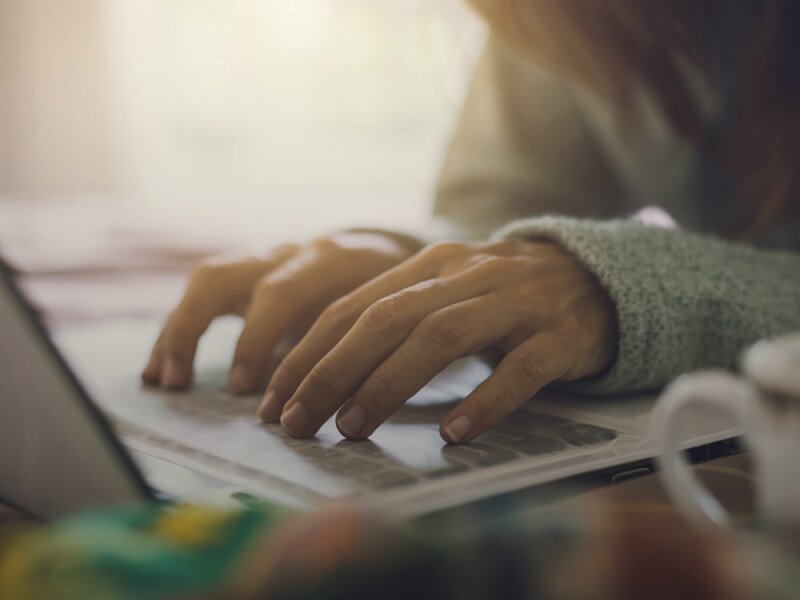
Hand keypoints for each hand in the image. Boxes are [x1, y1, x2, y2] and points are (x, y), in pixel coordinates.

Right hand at [141, 231, 420, 392]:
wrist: (396, 250)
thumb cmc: (399, 294)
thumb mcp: (397, 315)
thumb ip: (370, 346)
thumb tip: (342, 404)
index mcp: (333, 260)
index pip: (282, 292)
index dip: (257, 339)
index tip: (241, 389)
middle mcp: (292, 253)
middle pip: (225, 276)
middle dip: (193, 329)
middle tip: (176, 384)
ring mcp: (269, 257)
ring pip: (210, 279)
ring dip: (178, 330)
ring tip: (160, 379)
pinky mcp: (257, 270)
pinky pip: (209, 293)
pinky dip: (184, 328)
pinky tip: (166, 366)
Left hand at [263, 239, 616, 442]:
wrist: (596, 277)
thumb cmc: (505, 296)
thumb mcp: (447, 291)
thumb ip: (396, 317)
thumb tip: (325, 370)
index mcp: (430, 265)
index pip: (354, 306)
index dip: (309, 353)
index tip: (274, 400)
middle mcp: (467, 276)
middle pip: (386, 319)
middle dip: (332, 371)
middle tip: (296, 422)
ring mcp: (516, 303)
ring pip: (441, 337)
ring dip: (390, 383)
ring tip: (352, 427)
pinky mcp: (559, 336)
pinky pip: (520, 370)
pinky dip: (485, 401)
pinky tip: (456, 435)